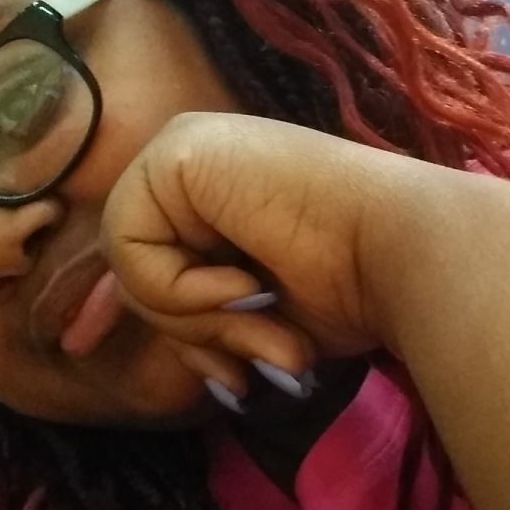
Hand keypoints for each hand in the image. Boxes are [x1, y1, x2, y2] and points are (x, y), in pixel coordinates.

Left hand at [99, 111, 436, 396]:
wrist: (403, 253)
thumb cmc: (354, 289)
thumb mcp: (256, 315)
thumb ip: (194, 315)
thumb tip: (107, 336)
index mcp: (216, 190)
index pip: (145, 264)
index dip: (150, 321)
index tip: (174, 361)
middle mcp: (196, 164)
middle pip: (137, 272)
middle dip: (197, 334)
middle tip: (268, 352)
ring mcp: (184, 149)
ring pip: (131, 267)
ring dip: (202, 319)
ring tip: (267, 319)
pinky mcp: (177, 150)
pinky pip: (132, 246)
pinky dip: (183, 288)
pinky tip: (245, 281)